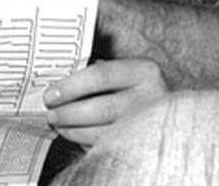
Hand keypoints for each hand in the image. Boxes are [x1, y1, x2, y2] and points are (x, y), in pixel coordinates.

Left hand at [44, 58, 167, 146]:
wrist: (168, 113)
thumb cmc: (131, 87)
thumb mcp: (120, 71)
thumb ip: (93, 71)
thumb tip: (55, 81)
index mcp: (143, 72)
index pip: (100, 75)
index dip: (71, 86)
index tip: (50, 94)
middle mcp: (152, 98)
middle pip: (102, 108)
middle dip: (69, 112)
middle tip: (50, 113)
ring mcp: (149, 126)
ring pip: (104, 132)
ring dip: (74, 130)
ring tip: (58, 125)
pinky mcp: (143, 146)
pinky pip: (108, 147)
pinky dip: (86, 142)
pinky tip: (73, 135)